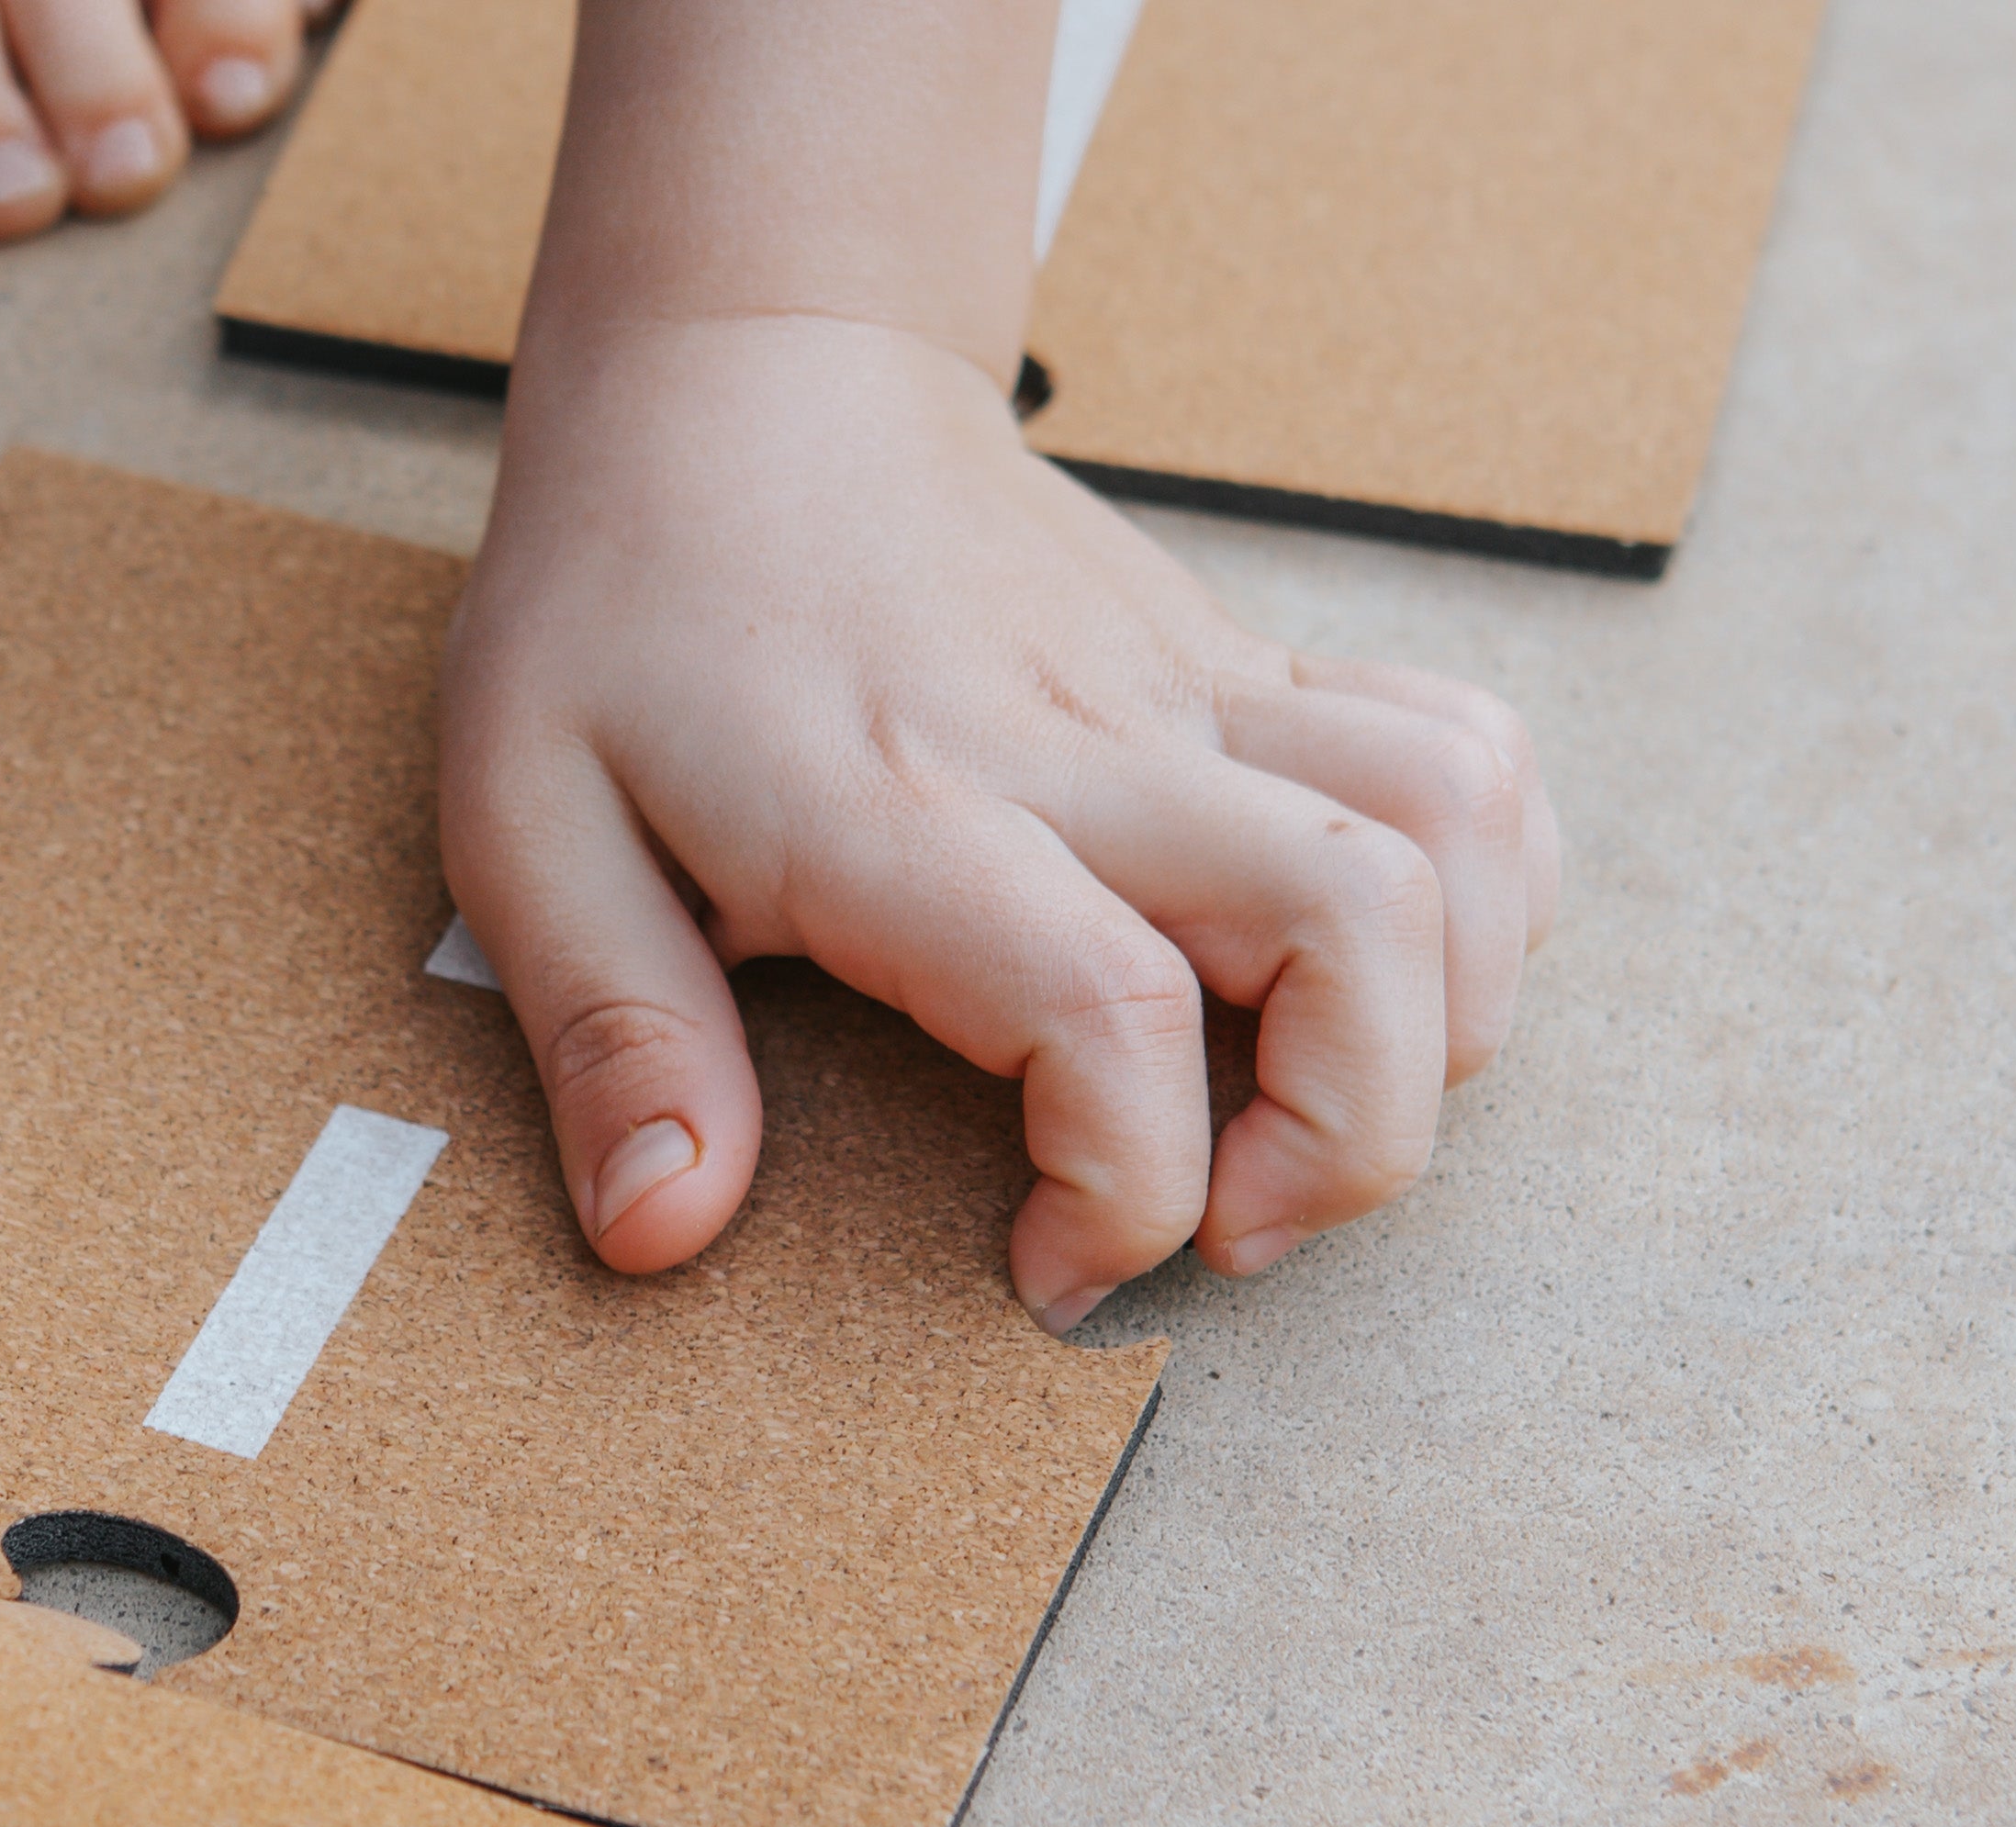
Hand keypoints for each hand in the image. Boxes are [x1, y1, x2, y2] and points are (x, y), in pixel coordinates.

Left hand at [441, 309, 1561, 1327]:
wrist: (750, 367)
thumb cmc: (625, 605)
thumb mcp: (525, 822)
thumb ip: (612, 1035)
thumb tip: (663, 1231)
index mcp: (907, 810)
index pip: (1109, 1012)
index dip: (1124, 1194)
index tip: (1047, 1271)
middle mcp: (1089, 742)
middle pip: (1361, 921)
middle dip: (1348, 1141)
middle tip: (1223, 1225)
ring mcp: (1192, 689)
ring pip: (1457, 826)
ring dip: (1444, 1019)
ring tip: (1311, 1117)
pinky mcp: (1245, 664)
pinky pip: (1462, 754)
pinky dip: (1490, 886)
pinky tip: (1385, 980)